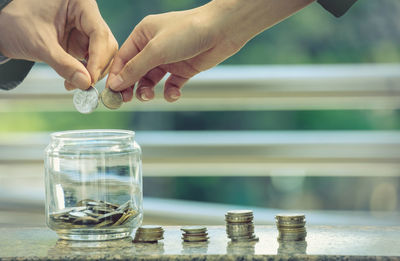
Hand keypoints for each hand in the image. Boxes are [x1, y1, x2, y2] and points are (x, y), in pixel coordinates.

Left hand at [0, 0, 117, 89]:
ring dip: (93, 72)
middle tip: (86, 85)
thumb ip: (64, 64)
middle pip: (106, 44)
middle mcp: (87, 15)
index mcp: (80, 4)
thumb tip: (86, 83)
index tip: (91, 78)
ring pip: (103, 54)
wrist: (3, 28)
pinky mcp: (82, 41)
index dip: (98, 58)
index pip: (99, 33)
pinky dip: (87, 72)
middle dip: (98, 67)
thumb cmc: (17, 23)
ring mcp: (85, 29)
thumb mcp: (40, 44)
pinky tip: (76, 80)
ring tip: (76, 84)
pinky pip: (92, 59)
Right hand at [107, 1, 244, 101]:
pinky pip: (171, 85)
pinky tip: (173, 94)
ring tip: (150, 96)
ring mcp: (170, 59)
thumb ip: (135, 68)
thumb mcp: (156, 50)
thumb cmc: (187, 32)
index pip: (123, 59)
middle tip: (128, 101)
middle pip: (136, 72)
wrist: (222, 31)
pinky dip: (170, 92)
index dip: (116, 77)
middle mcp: (154, 47)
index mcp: (143, 35)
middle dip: (131, 86)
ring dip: (149, 90)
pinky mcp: (184, 69)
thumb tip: (115, 83)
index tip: (112, 94)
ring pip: (152, 80)